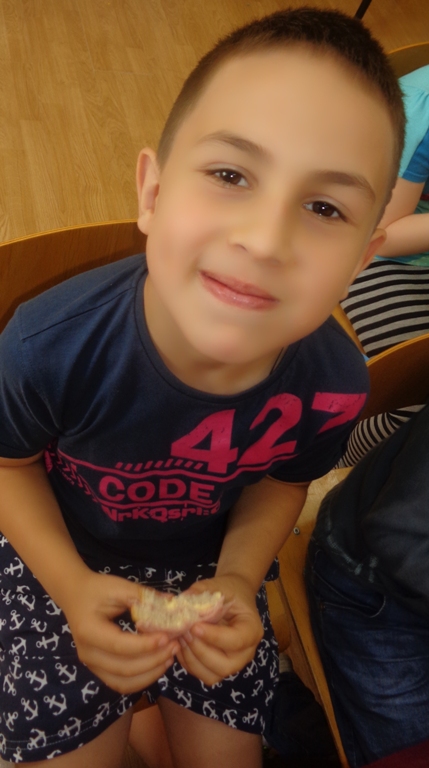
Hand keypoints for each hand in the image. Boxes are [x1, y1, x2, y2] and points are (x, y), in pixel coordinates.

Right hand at [61, 570, 179, 693]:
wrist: (74, 595)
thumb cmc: (96, 589)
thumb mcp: (118, 586)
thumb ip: (144, 597)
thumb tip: (172, 605)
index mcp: (89, 631)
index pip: (120, 645)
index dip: (145, 645)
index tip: (167, 637)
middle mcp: (87, 653)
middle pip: (124, 668)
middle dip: (154, 660)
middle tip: (175, 646)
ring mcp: (91, 664)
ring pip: (124, 682)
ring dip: (150, 673)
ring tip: (170, 657)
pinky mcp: (99, 669)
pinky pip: (121, 683)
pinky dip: (142, 679)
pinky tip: (158, 665)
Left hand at [175, 575, 262, 685]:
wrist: (232, 596)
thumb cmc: (229, 590)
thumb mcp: (218, 585)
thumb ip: (202, 593)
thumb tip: (182, 602)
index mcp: (252, 630)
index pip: (236, 641)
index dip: (214, 637)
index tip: (194, 626)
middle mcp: (246, 652)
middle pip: (224, 665)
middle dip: (201, 651)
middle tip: (185, 632)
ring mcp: (233, 662)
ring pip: (212, 675)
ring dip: (192, 659)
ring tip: (181, 637)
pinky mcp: (218, 666)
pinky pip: (202, 673)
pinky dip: (188, 663)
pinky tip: (180, 644)